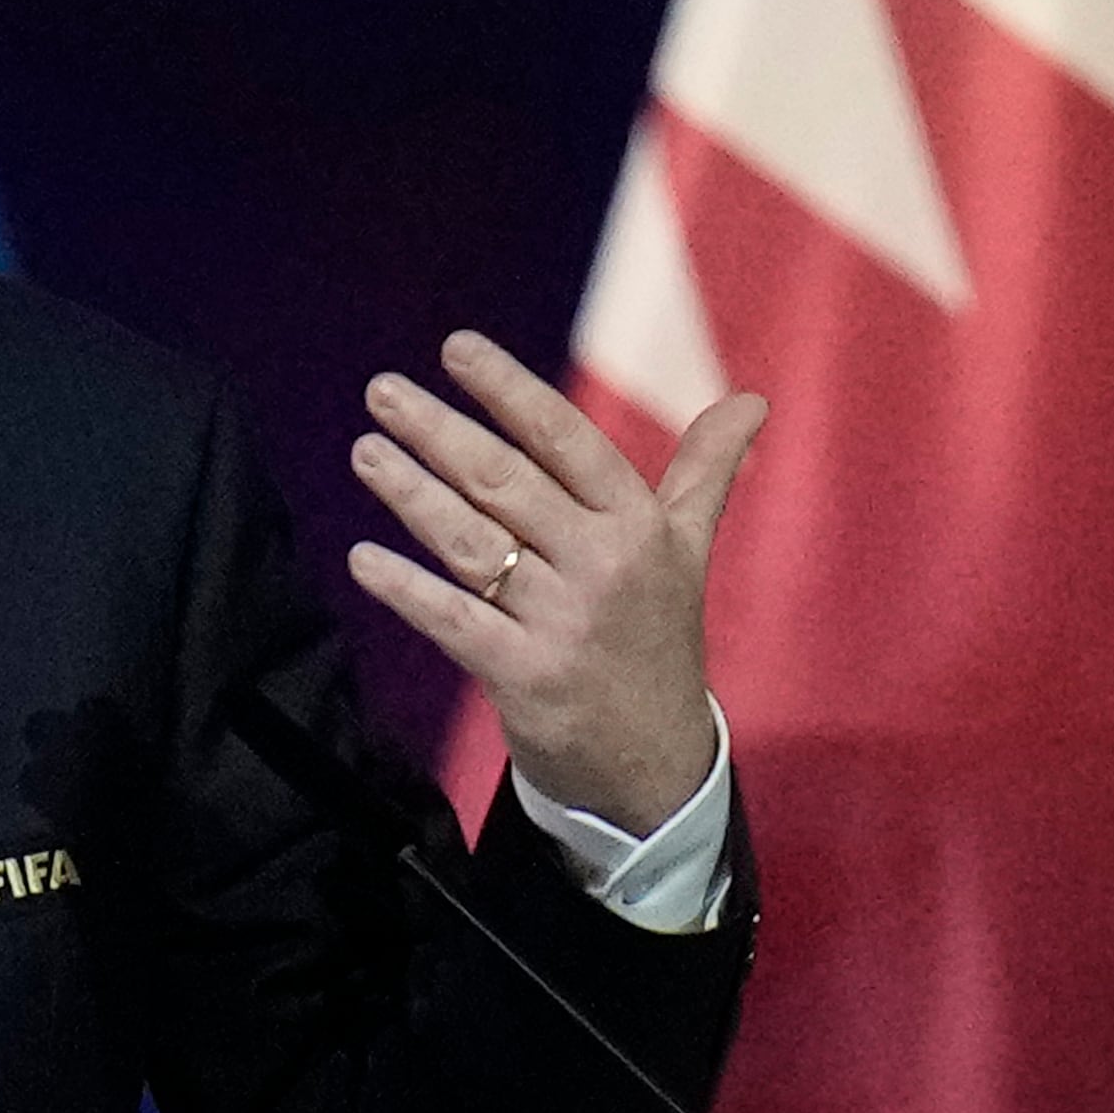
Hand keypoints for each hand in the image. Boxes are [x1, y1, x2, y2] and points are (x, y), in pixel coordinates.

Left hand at [344, 331, 764, 831]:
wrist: (655, 764)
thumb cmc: (657, 640)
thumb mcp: (689, 553)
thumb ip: (706, 472)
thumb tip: (752, 402)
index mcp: (640, 527)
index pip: (567, 440)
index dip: (510, 391)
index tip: (456, 348)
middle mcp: (604, 566)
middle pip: (507, 483)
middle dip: (440, 432)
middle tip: (382, 391)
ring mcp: (562, 623)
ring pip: (472, 542)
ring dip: (411, 494)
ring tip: (366, 450)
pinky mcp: (523, 676)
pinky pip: (453, 620)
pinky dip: (406, 589)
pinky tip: (361, 559)